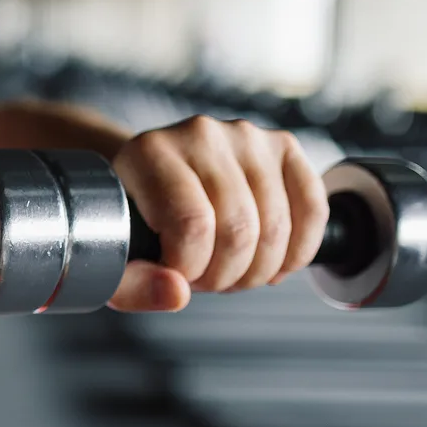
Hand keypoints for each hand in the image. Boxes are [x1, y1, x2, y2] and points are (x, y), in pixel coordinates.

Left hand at [109, 116, 328, 311]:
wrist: (150, 181)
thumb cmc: (131, 221)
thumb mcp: (114, 258)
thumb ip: (132, 284)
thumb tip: (177, 292)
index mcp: (148, 153)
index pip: (191, 225)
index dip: (191, 269)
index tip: (178, 275)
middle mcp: (199, 134)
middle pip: (238, 230)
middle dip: (226, 276)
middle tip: (206, 279)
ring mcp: (245, 137)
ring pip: (276, 227)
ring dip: (258, 270)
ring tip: (231, 270)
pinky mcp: (283, 146)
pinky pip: (312, 209)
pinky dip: (299, 251)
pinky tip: (274, 264)